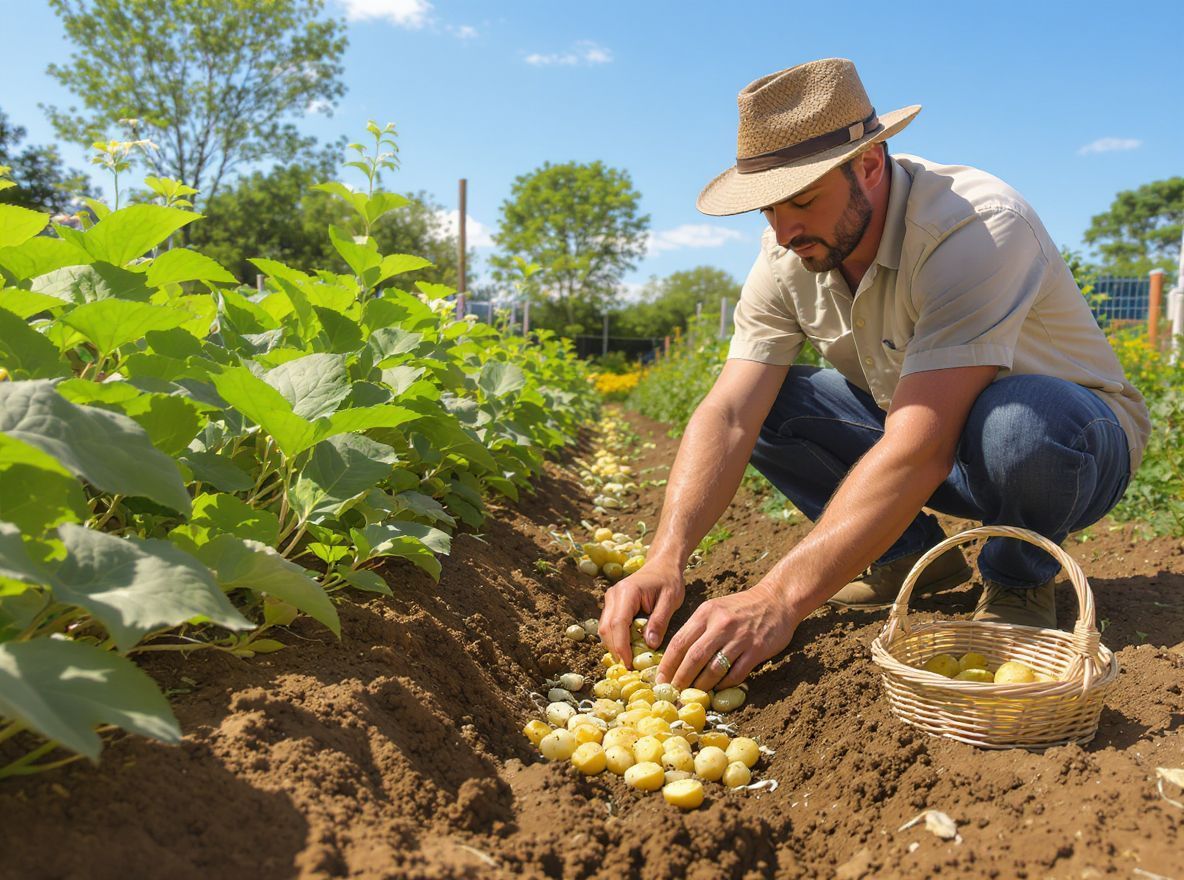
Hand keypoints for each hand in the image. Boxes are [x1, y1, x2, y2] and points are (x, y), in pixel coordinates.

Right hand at [598, 563, 684, 667]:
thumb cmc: (669, 581)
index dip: (622, 646)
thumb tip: (650, 644)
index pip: (618, 623)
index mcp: (627, 592)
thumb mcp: (670, 600)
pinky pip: (609, 626)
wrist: (662, 565)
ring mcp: (610, 600)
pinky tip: (629, 650)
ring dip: (615, 647)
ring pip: (605, 629)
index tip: (629, 664)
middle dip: (616, 650)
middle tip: (630, 669)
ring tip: (630, 662)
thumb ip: (659, 621)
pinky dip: (617, 640)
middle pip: (607, 629)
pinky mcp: (612, 605)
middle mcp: (613, 595)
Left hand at [655, 582, 798, 690]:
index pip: (679, 642)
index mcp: (706, 613)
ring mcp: (740, 637)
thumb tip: (676, 657)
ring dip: (702, 685)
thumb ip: (697, 628)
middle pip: (694, 657)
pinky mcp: (756, 649)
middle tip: (674, 693)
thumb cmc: (741, 607)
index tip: (660, 679)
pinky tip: (718, 690)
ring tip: (695, 695)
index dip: (667, 664)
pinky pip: (736, 673)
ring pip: (714, 668)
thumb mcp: (715, 609)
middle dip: (681, 679)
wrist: (776, 600)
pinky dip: (724, 684)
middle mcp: (721, 624)